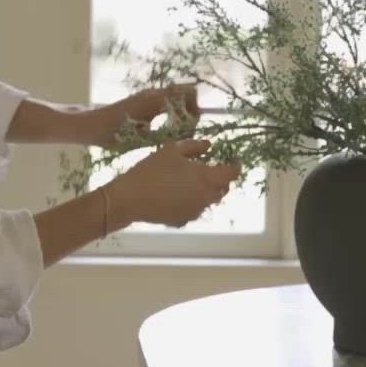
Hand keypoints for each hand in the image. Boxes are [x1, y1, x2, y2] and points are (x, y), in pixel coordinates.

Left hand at [80, 85, 199, 149]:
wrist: (89, 125)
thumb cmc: (112, 134)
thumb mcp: (140, 138)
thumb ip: (164, 134)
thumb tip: (183, 136)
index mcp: (155, 101)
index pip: (187, 94)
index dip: (195, 109)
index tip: (191, 127)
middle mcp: (153, 94)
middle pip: (185, 91)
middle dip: (192, 109)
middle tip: (188, 128)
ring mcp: (147, 95)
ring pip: (176, 95)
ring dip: (182, 109)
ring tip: (179, 129)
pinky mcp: (142, 100)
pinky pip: (166, 100)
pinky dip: (173, 110)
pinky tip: (166, 126)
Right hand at [109, 139, 239, 228]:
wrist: (130, 199)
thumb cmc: (152, 170)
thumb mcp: (172, 150)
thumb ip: (194, 146)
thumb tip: (209, 146)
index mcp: (206, 178)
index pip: (232, 174)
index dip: (236, 165)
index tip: (233, 159)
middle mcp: (206, 197)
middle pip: (222, 189)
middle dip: (220, 179)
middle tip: (209, 168)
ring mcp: (195, 211)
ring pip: (208, 200)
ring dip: (205, 190)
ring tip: (190, 181)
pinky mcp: (183, 220)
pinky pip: (194, 209)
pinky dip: (192, 201)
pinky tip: (178, 194)